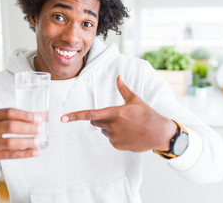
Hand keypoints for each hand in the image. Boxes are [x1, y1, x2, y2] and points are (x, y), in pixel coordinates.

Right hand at [0, 108, 42, 168]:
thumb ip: (13, 117)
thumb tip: (42, 115)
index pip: (9, 112)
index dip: (25, 115)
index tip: (38, 118)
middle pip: (10, 126)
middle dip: (28, 128)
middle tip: (40, 129)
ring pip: (10, 142)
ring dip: (27, 141)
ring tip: (38, 140)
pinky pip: (10, 155)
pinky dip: (25, 153)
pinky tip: (35, 152)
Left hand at [61, 76, 176, 151]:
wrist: (159, 133)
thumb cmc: (147, 114)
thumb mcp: (135, 100)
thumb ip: (123, 89)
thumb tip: (118, 77)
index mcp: (114, 112)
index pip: (90, 115)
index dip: (75, 116)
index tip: (63, 119)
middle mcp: (112, 125)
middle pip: (95, 122)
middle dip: (100, 118)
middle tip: (115, 116)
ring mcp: (114, 137)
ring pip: (103, 130)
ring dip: (109, 127)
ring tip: (126, 125)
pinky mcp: (117, 145)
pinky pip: (110, 139)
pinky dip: (115, 136)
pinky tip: (128, 133)